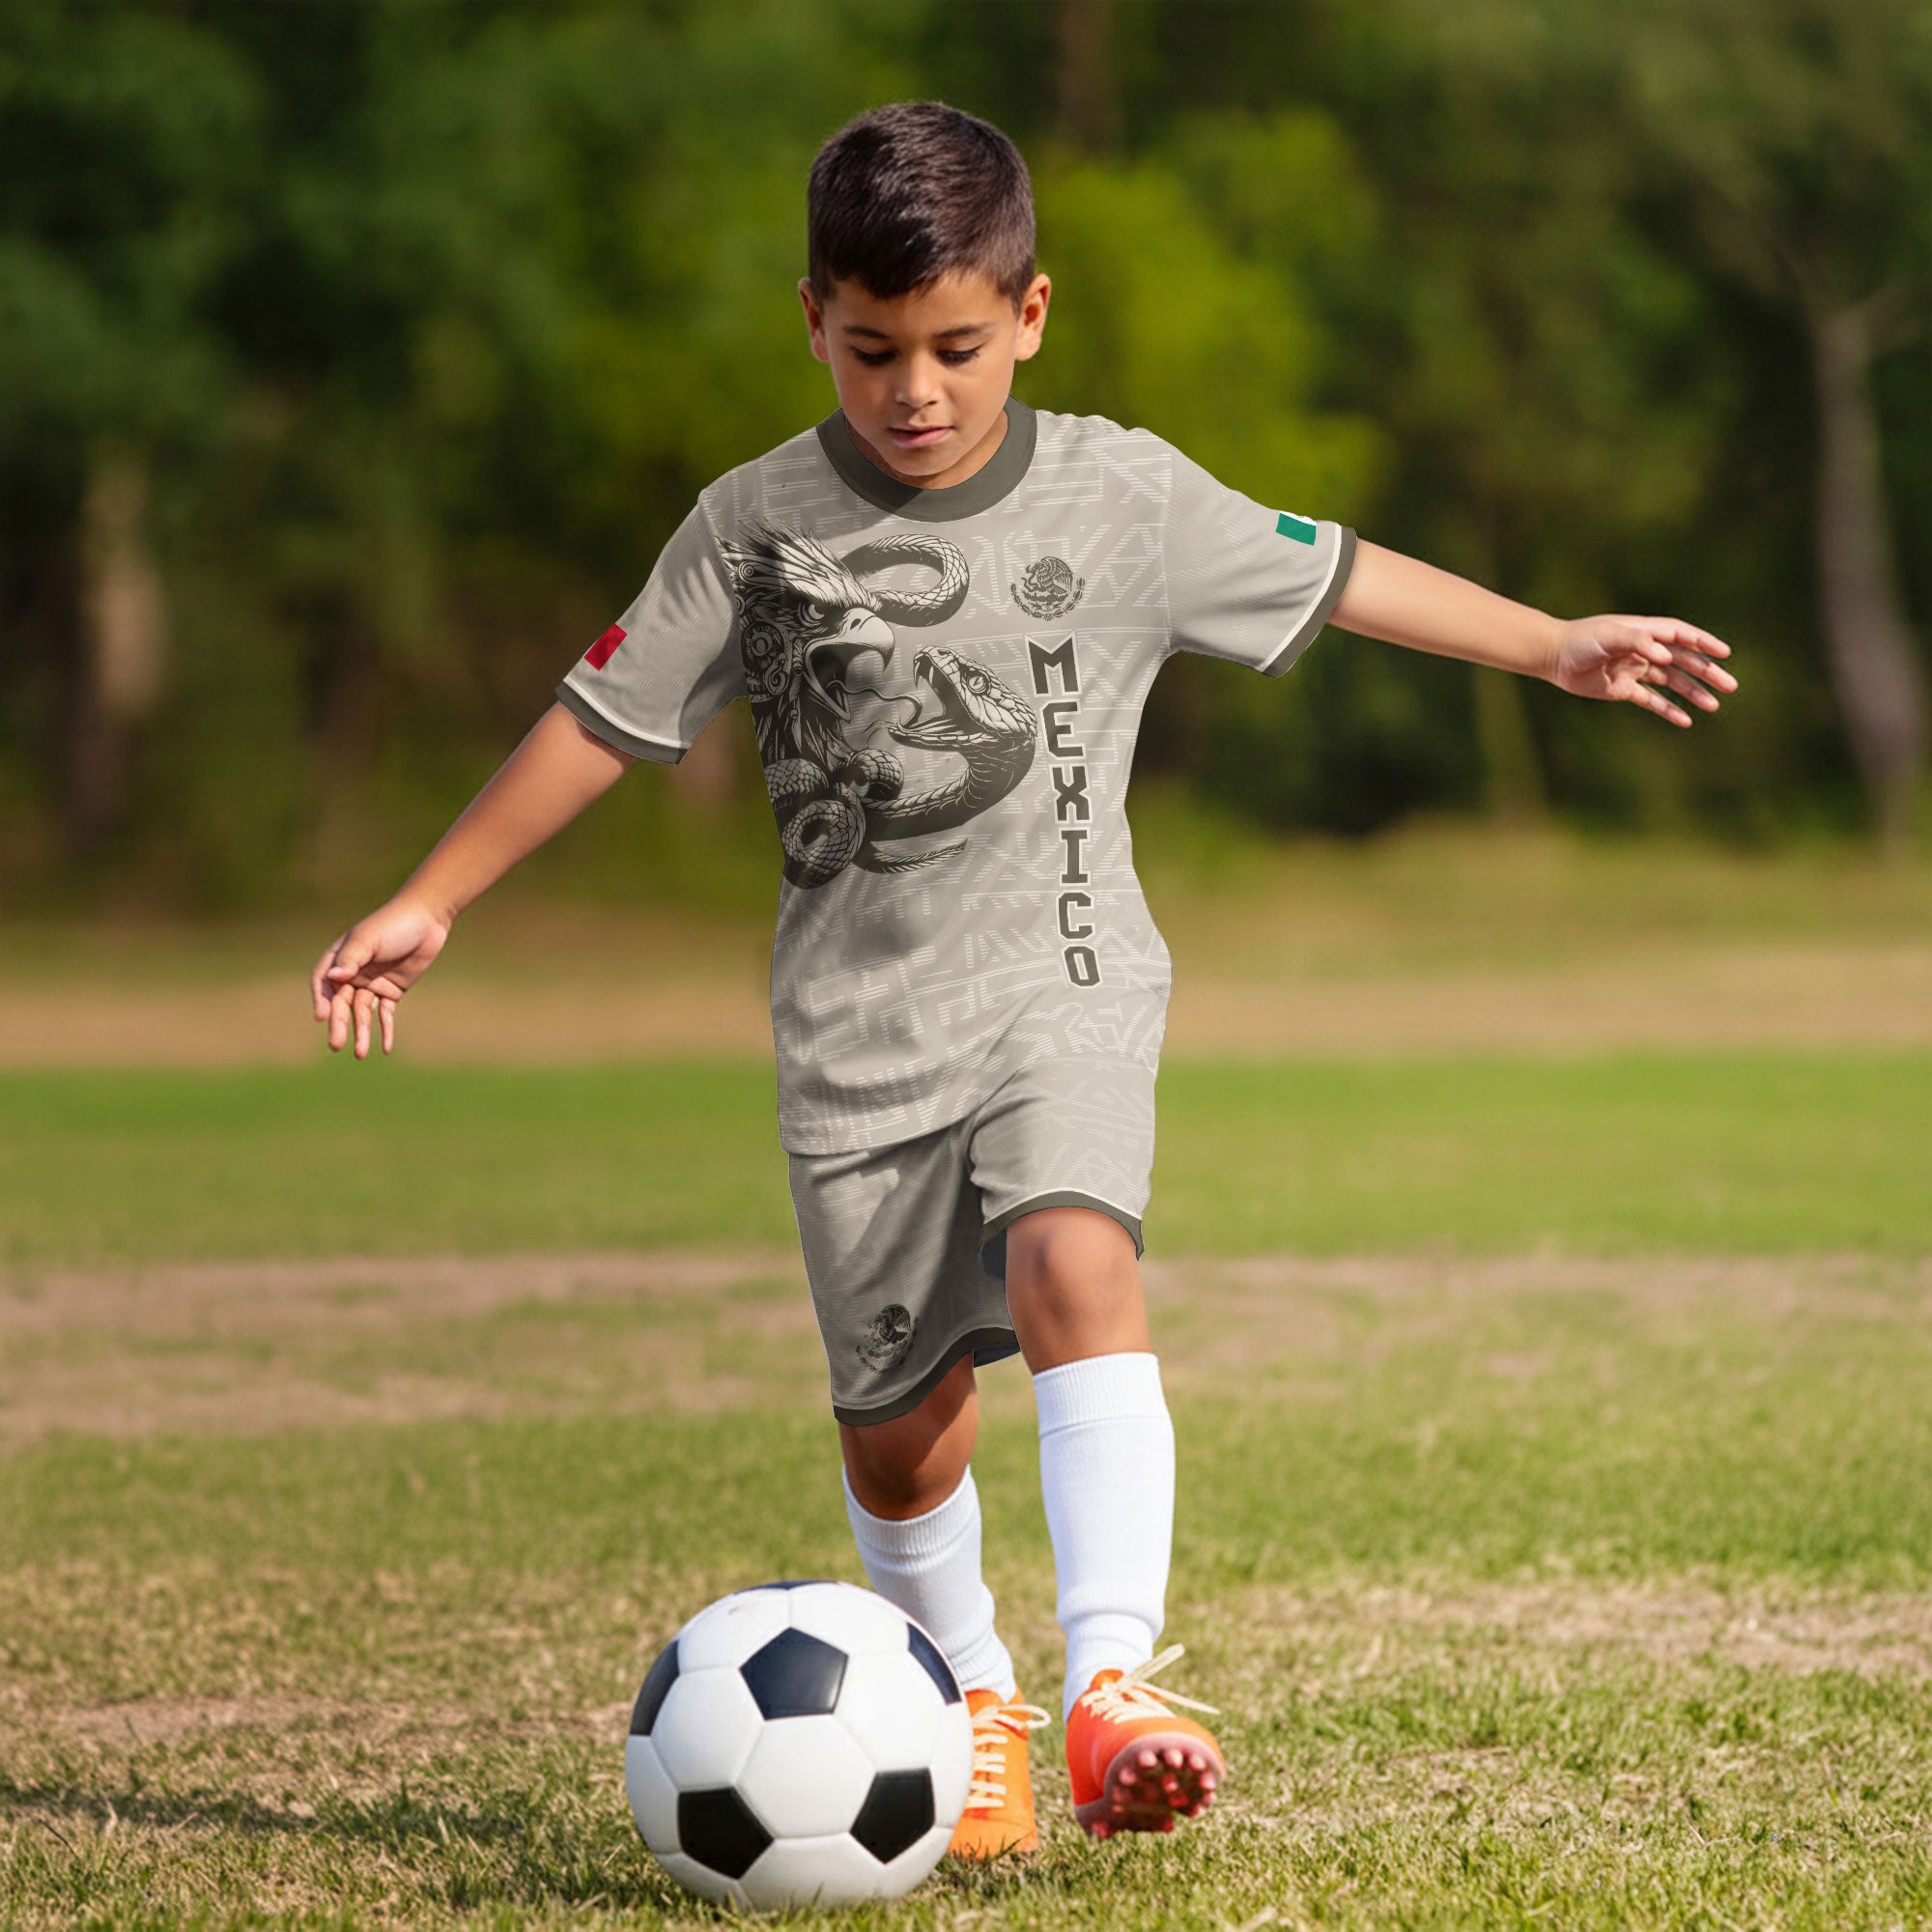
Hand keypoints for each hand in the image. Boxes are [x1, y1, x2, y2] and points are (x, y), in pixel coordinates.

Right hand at [309, 895, 451, 1058]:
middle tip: (336, 1045)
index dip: (320, 999)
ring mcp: (372, 983)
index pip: (322, 982)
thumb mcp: (370, 939)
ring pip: (362, 1012)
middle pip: (341, 1002)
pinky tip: (386, 1047)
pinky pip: (385, 1014)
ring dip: (362, 1032)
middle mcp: (353, 973)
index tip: (322, 1016)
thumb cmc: (393, 924)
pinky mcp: (392, 991)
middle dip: (339, 1023)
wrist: (427, 920)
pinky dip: (385, 1030)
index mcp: (340, 957)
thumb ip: (352, 958)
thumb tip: (333, 978)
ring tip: (360, 1054)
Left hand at [1550, 616, 1737, 726]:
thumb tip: (1667, 656)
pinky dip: (1668, 710)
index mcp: (1645, 632)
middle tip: (1730, 686)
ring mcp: (1636, 670)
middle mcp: (1645, 650)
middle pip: (1684, 661)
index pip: (1682, 635)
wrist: (1554, 657)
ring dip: (1693, 693)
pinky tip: (1685, 721)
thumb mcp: (1609, 635)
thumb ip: (1638, 641)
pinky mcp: (1624, 689)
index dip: (1704, 642)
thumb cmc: (1582, 640)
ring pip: (1672, 683)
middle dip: (1707, 673)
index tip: (1724, 653)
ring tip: (1714, 706)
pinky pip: (1651, 701)